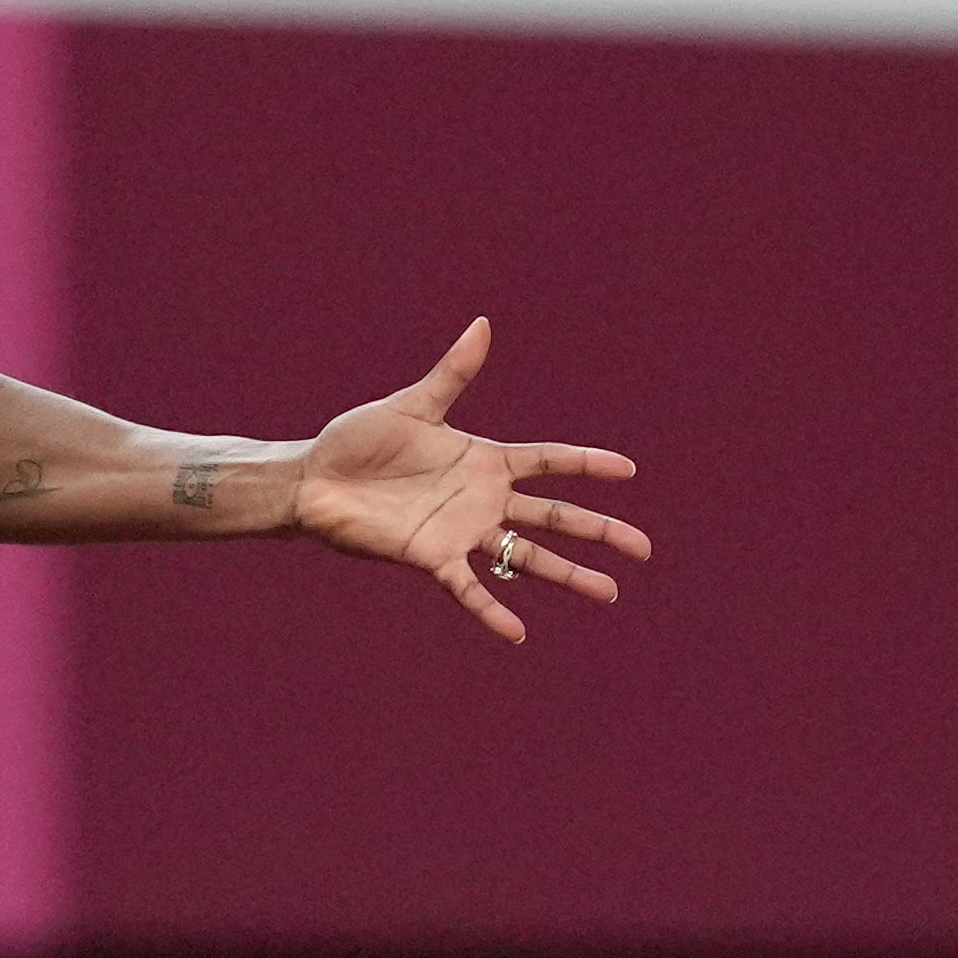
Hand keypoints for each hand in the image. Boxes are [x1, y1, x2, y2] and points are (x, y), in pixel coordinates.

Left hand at [287, 319, 647, 645]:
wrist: (315, 479)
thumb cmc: (359, 441)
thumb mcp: (411, 405)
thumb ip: (453, 372)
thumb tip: (483, 324)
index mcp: (483, 460)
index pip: (549, 461)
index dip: (588, 464)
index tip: (628, 471)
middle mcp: (482, 500)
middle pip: (554, 516)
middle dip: (598, 531)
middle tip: (642, 550)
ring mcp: (461, 532)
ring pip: (526, 558)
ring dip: (567, 575)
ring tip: (608, 592)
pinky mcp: (431, 558)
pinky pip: (468, 589)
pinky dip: (492, 611)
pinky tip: (518, 633)